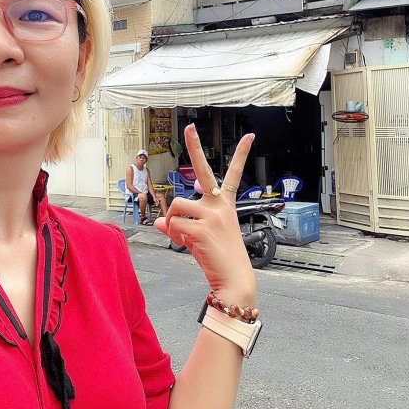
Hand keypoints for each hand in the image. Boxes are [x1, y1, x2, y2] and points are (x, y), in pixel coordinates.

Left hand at [154, 125, 255, 306]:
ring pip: (176, 206)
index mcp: (225, 205)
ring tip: (180, 237)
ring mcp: (211, 215)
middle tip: (190, 128)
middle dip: (195, 146)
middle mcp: (219, 205)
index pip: (234, 174)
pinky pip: (173, 225)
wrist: (234, 281)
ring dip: (171, 222)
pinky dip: (173, 236)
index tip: (250, 136)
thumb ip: (181, 225)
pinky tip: (185, 245)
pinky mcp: (200, 229)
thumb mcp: (200, 238)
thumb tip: (158, 222)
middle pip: (203, 170)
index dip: (242, 154)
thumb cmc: (220, 259)